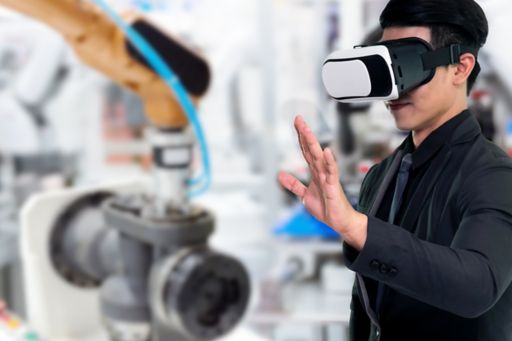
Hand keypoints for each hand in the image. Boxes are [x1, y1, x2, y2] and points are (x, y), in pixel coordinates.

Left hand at [278, 116, 367, 249]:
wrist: (340, 222)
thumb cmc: (326, 207)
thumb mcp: (304, 195)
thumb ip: (293, 184)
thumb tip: (280, 175)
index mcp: (315, 172)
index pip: (306, 151)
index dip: (300, 137)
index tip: (297, 123)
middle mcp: (321, 172)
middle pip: (311, 149)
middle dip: (305, 134)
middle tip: (299, 119)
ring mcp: (328, 178)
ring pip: (319, 157)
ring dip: (313, 143)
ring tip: (307, 130)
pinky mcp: (333, 187)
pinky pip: (331, 172)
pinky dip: (329, 161)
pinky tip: (327, 151)